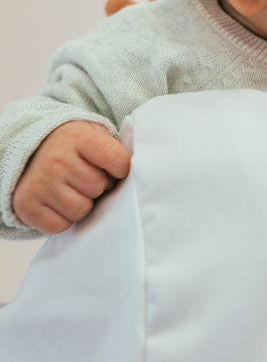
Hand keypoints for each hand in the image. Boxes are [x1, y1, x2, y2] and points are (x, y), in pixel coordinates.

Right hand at [11, 121, 131, 233]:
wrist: (30, 152)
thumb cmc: (75, 148)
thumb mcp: (95, 136)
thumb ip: (118, 149)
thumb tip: (145, 168)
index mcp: (78, 138)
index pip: (117, 160)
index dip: (121, 169)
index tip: (115, 169)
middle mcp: (56, 159)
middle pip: (98, 187)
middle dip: (100, 187)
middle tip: (88, 178)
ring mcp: (40, 183)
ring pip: (81, 209)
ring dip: (82, 204)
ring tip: (74, 190)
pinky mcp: (27, 206)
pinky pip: (60, 225)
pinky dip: (64, 218)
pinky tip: (59, 202)